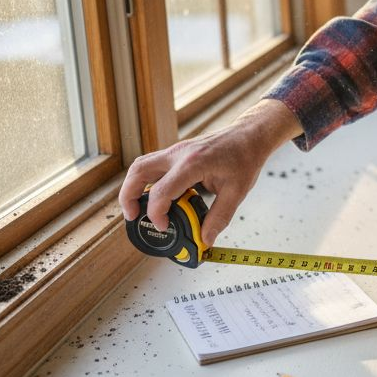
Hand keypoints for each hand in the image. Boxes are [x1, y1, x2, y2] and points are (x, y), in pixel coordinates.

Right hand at [118, 99, 301, 245]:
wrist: (248, 136)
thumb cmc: (244, 159)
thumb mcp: (237, 192)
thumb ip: (219, 218)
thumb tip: (205, 240)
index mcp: (193, 163)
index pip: (162, 191)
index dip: (157, 213)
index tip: (164, 226)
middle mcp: (178, 154)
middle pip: (139, 171)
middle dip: (129, 196)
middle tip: (132, 217)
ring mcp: (175, 151)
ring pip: (140, 166)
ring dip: (133, 187)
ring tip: (136, 209)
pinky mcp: (175, 152)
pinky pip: (151, 165)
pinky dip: (146, 181)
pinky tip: (154, 197)